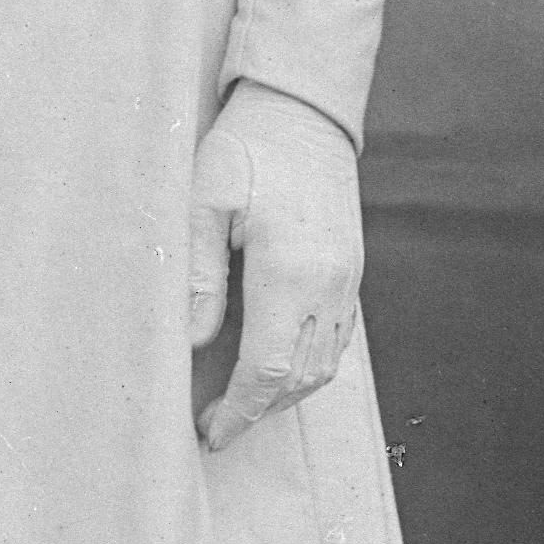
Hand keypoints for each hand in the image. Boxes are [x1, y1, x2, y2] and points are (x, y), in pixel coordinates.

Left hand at [188, 85, 362, 454]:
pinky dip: (309, 366)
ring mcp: (347, 280)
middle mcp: (328, 285)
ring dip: (285, 394)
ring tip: (241, 402)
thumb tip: (191, 342)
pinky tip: (278, 365)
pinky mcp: (352, 271)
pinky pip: (338, 340)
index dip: (240, 410)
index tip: (210, 431)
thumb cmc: (247, 148)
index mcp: (289, 271)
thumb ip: (200, 274)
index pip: (269, 368)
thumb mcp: (206, 199)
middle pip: (301, 379)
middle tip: (217, 424)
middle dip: (258, 410)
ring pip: (325, 365)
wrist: (304, 111)